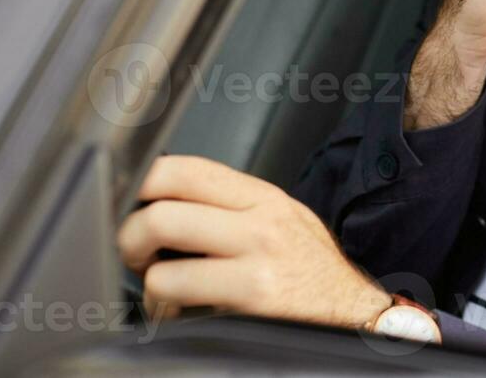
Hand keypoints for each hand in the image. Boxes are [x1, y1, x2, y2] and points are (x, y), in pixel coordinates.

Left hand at [117, 155, 391, 328]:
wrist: (355, 312)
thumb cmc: (314, 272)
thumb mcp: (283, 220)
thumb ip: (233, 206)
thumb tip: (166, 199)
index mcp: (264, 198)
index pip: (187, 170)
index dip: (142, 183)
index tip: (131, 202)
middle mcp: (261, 224)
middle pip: (160, 213)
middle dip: (130, 240)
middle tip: (138, 254)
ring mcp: (257, 263)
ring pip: (159, 268)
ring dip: (150, 286)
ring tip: (166, 289)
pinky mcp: (252, 301)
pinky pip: (178, 305)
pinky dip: (168, 315)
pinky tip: (186, 313)